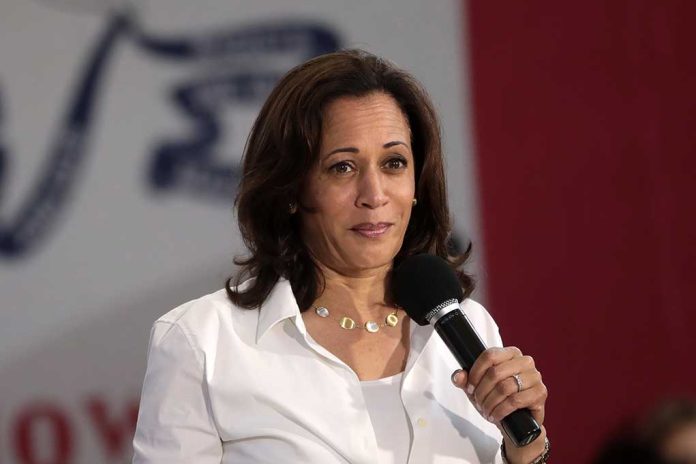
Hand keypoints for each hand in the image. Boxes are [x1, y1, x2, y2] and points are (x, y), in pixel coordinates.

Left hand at [451, 346, 547, 462]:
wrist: (517, 422)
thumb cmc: (498, 400)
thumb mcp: (478, 389)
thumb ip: (465, 380)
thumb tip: (458, 376)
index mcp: (510, 353)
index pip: (489, 355)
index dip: (475, 372)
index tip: (470, 387)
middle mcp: (525, 361)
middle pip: (495, 372)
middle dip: (482, 391)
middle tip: (478, 402)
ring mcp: (535, 376)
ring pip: (505, 387)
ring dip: (490, 402)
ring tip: (486, 411)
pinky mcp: (540, 392)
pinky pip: (515, 400)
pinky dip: (501, 410)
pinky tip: (495, 416)